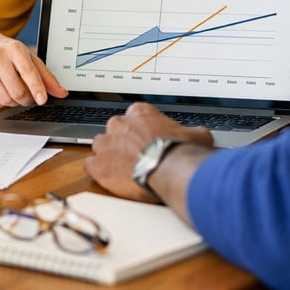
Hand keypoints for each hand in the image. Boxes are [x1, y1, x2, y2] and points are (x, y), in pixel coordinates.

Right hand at [0, 31, 67, 107]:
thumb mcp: (28, 58)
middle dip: (26, 100)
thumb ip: (46, 76)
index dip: (36, 87)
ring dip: (13, 102)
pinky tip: (0, 93)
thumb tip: (61, 93)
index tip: (42, 100)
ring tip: (13, 93)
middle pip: (16, 91)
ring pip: (3, 99)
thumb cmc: (7, 52)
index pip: (28, 71)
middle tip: (29, 98)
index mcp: (14, 49)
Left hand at [84, 102, 213, 202]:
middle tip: (136, 155)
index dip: (141, 130)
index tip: (146, 140)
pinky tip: (110, 177)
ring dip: (109, 155)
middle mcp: (119, 124)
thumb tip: (199, 134)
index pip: (134, 116)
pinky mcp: (97, 165)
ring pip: (101, 145)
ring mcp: (105, 143)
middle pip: (116, 130)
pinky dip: (99, 170)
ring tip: (123, 168)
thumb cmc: (179, 152)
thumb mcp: (196, 134)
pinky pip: (91, 164)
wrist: (168, 171)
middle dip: (123, 141)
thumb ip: (192, 131)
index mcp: (140, 112)